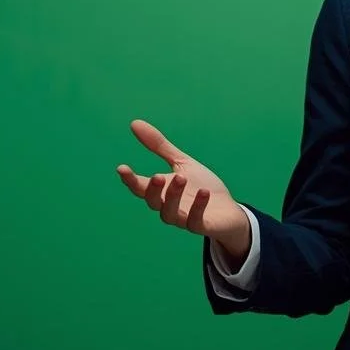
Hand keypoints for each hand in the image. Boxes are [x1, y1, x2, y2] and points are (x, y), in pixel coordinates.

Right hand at [117, 119, 251, 251]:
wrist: (228, 210)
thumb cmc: (202, 185)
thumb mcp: (181, 163)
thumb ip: (159, 147)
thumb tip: (134, 123)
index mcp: (162, 191)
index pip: (140, 187)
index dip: (130, 179)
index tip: (122, 167)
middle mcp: (169, 206)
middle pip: (153, 202)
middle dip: (153, 190)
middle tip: (158, 175)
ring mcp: (184, 218)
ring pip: (170, 213)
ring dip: (173, 196)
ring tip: (181, 178)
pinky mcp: (201, 226)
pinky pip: (195, 222)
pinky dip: (198, 207)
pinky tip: (203, 193)